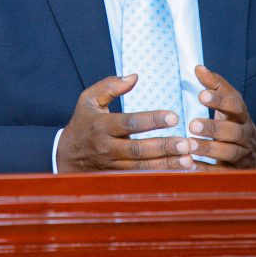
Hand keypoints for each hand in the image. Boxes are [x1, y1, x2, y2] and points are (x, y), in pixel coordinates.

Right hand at [56, 74, 194, 172]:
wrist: (66, 156)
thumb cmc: (83, 122)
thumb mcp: (88, 99)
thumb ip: (110, 86)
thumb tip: (134, 77)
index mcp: (101, 126)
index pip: (129, 123)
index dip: (152, 120)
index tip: (174, 117)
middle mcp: (107, 148)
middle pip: (138, 150)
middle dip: (164, 147)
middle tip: (186, 143)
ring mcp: (112, 166)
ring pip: (142, 168)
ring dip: (167, 165)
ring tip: (189, 160)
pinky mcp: (117, 178)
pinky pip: (140, 179)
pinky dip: (160, 177)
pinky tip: (179, 173)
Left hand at [187, 64, 255, 169]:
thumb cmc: (234, 122)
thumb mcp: (228, 103)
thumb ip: (214, 85)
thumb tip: (198, 67)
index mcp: (242, 115)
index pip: (236, 105)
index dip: (220, 100)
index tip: (200, 95)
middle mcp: (245, 135)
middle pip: (234, 132)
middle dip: (214, 128)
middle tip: (191, 124)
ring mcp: (243, 155)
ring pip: (230, 153)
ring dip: (210, 149)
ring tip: (189, 144)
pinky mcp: (236, 173)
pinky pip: (222, 173)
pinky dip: (206, 170)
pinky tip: (190, 165)